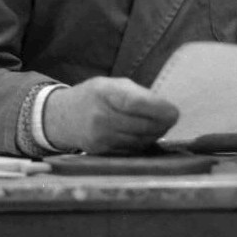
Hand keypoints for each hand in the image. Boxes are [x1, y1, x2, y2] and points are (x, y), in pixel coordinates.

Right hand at [43, 77, 178, 154]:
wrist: (61, 117)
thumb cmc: (95, 97)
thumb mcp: (113, 85)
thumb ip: (139, 95)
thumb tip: (168, 110)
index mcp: (105, 92)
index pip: (137, 103)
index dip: (160, 109)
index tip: (175, 112)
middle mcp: (101, 116)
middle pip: (143, 125)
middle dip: (163, 123)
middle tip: (171, 118)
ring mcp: (100, 136)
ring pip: (140, 140)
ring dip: (155, 134)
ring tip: (159, 125)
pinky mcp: (102, 150)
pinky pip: (131, 148)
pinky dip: (142, 142)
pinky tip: (144, 134)